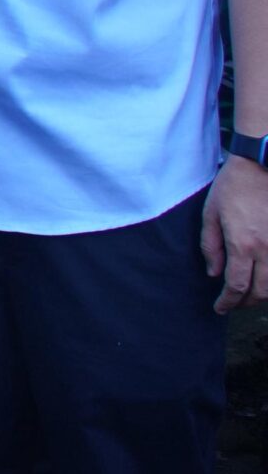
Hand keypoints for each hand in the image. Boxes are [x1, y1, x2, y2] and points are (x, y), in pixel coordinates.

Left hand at [205, 155, 267, 312]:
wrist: (263, 165)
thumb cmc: (233, 186)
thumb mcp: (211, 213)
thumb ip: (211, 246)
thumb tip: (213, 273)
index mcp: (243, 244)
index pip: (236, 286)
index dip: (228, 302)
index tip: (220, 308)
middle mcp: (267, 250)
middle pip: (261, 291)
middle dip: (245, 303)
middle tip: (233, 304)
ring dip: (263, 295)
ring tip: (249, 296)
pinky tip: (265, 279)